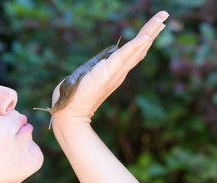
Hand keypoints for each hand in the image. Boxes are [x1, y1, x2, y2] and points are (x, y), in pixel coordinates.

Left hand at [51, 11, 168, 127]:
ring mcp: (115, 72)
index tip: (156, 26)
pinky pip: (124, 56)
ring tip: (162, 19)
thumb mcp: (89, 78)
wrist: (71, 113)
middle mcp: (119, 72)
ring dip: (149, 32)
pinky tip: (146, 35)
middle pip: (140, 48)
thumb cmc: (75, 97)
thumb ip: (95, 71)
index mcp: (116, 73)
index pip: (134, 53)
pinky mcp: (107, 72)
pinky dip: (136, 45)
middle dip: (153, 31)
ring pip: (136, 49)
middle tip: (165, 15)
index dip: (145, 39)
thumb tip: (95, 66)